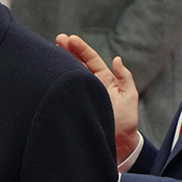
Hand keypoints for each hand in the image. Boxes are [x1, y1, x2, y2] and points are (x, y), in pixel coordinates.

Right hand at [57, 34, 140, 160]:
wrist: (118, 143)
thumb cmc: (126, 120)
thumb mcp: (130, 96)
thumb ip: (125, 78)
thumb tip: (117, 60)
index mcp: (104, 80)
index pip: (90, 60)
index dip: (81, 49)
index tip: (70, 39)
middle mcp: (92, 84)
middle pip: (78, 63)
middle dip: (68, 50)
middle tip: (57, 39)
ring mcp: (83, 94)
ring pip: (70, 74)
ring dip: (61, 62)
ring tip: (51, 50)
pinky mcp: (76, 104)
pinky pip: (66, 90)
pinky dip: (59, 81)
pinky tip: (51, 73)